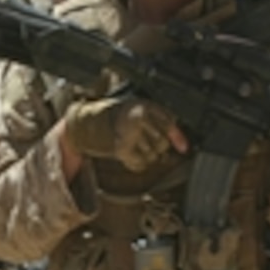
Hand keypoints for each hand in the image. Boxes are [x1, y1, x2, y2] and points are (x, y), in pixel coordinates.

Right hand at [62, 97, 187, 171]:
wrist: (86, 122)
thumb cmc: (118, 117)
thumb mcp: (143, 113)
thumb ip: (166, 126)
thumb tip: (184, 147)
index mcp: (145, 105)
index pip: (169, 123)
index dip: (177, 137)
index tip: (183, 148)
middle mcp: (138, 118)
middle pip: (162, 144)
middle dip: (156, 146)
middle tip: (141, 138)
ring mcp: (129, 133)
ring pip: (152, 156)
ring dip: (144, 155)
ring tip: (132, 144)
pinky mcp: (121, 148)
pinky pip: (140, 164)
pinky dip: (136, 163)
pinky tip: (128, 153)